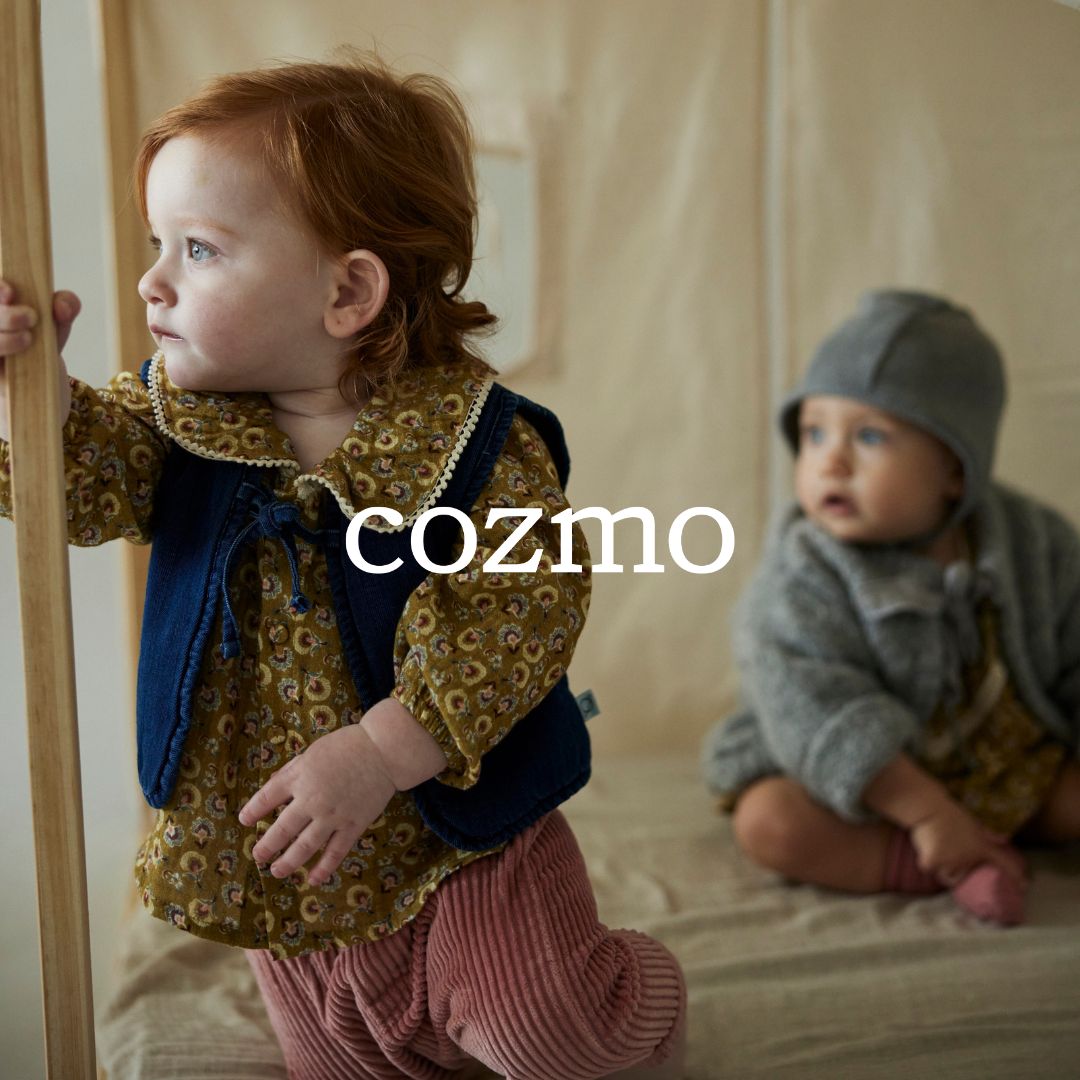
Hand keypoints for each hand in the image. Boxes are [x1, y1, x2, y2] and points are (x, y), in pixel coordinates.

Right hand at [0, 279, 78, 440]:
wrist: (39, 401)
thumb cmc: (39, 356)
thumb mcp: (54, 330)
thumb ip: (62, 310)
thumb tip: (62, 305)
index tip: (12, 292)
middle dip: (3, 315)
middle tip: (31, 317)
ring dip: (2, 338)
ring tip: (28, 340)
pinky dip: (3, 350)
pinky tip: (12, 365)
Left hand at [238, 723, 396, 886]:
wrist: (383, 750)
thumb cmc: (348, 745)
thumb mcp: (313, 751)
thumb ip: (292, 770)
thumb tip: (273, 785)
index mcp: (299, 777)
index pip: (267, 797)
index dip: (253, 810)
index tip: (244, 820)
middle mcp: (312, 800)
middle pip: (282, 829)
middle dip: (267, 846)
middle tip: (257, 856)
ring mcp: (333, 815)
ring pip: (305, 846)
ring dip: (288, 862)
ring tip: (276, 872)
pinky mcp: (353, 825)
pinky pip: (336, 852)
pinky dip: (324, 868)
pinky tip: (313, 879)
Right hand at [909, 800, 1025, 886]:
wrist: (929, 808)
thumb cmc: (950, 811)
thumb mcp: (973, 821)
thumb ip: (987, 833)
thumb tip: (1003, 838)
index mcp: (982, 847)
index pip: (1005, 863)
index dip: (1017, 876)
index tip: (1024, 886)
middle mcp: (969, 860)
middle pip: (965, 874)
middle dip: (959, 868)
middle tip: (951, 855)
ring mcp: (951, 863)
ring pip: (946, 873)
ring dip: (943, 867)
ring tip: (936, 851)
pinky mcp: (933, 863)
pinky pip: (928, 867)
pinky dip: (926, 860)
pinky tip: (924, 847)